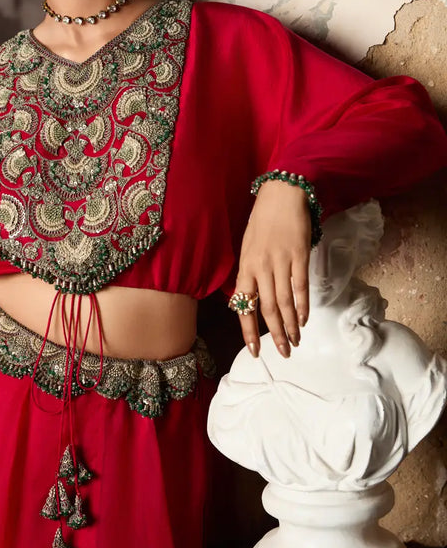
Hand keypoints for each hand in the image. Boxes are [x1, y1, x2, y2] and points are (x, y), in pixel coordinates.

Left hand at [234, 180, 311, 357]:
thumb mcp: (249, 248)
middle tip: (284, 353)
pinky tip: (304, 319)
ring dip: (290, 325)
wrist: (282, 194)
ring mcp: (280, 262)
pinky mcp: (299, 255)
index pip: (244, 306)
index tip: (255, 351)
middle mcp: (260, 267)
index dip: (249, 331)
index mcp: (245, 267)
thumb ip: (251, 273)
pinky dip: (302, 305)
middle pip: (267, 309)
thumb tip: (253, 300)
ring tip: (296, 341)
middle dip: (275, 335)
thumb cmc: (263, 221)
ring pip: (284, 302)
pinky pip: (300, 286)